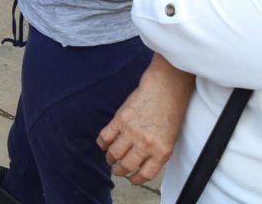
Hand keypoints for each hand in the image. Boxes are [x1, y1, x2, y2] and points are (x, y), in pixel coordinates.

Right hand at [97, 55, 194, 184]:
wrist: (165, 91)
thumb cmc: (170, 114)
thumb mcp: (170, 139)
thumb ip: (156, 152)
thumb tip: (141, 162)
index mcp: (161, 151)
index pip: (145, 174)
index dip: (136, 179)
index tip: (132, 179)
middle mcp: (145, 144)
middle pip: (126, 165)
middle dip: (120, 170)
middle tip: (117, 170)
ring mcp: (131, 132)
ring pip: (114, 153)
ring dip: (110, 158)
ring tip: (110, 158)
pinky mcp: (120, 120)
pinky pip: (105, 136)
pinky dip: (102, 143)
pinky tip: (104, 144)